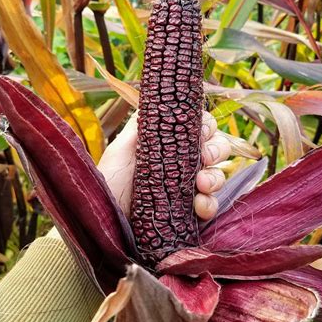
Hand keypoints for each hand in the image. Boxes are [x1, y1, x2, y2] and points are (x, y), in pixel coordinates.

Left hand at [98, 112, 229, 220]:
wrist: (103, 220)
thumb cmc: (110, 182)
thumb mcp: (121, 148)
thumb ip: (142, 126)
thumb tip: (158, 101)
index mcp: (169, 144)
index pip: (199, 128)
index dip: (207, 126)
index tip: (202, 132)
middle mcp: (183, 164)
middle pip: (216, 148)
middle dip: (217, 150)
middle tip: (205, 157)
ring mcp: (188, 189)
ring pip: (218, 175)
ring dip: (215, 177)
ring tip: (201, 185)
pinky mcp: (190, 214)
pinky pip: (211, 205)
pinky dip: (210, 204)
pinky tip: (199, 207)